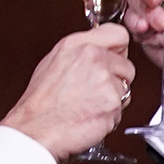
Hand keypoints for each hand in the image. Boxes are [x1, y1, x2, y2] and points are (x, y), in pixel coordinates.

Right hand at [1, 23, 135, 159]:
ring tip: (89, 104)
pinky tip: (90, 115)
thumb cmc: (41, 101)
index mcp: (78, 44)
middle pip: (127, 65)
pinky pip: (121, 110)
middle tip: (96, 90)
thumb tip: (101, 50)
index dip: (118, 51)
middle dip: (117, 79)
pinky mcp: (112, 103)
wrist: (36, 128)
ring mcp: (105, 80)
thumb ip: (81, 50)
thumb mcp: (53, 61)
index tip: (114, 59)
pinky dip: (110, 116)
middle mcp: (93, 58)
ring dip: (113, 99)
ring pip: (125, 89)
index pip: (119, 35)